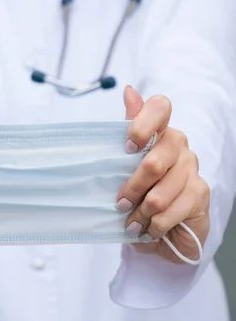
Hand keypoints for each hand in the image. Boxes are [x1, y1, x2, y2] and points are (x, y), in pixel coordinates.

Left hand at [116, 86, 209, 263]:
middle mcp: (178, 145)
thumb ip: (127, 129)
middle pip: (153, 161)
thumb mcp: (125, 165)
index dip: (142, 124)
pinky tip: (150, 228)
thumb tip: (129, 90)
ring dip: (140, 213)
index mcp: (159, 132)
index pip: (159, 108)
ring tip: (133, 222)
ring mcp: (192, 168)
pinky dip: (154, 225)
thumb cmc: (143, 192)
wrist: (165, 230)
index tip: (128, 147)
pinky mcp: (200, 193)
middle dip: (132, 188)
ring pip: (159, 193)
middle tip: (120, 203)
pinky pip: (169, 212)